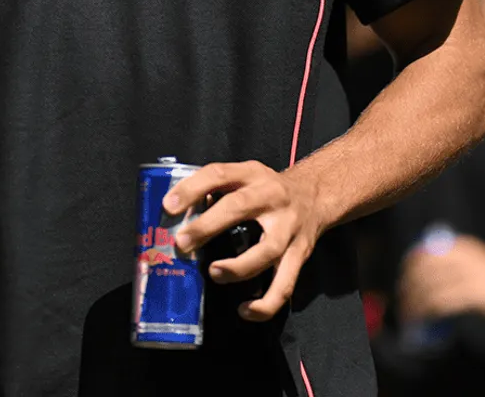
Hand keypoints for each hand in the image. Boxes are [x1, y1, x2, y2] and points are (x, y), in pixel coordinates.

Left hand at [162, 161, 325, 321]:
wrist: (316, 195)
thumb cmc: (267, 189)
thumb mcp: (245, 177)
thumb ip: (216, 190)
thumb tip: (175, 217)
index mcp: (252, 174)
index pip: (219, 173)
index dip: (192, 188)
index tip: (168, 206)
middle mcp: (272, 197)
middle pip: (240, 206)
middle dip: (208, 226)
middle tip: (182, 243)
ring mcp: (289, 228)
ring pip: (266, 251)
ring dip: (237, 266)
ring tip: (214, 273)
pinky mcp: (300, 255)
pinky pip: (284, 285)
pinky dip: (265, 303)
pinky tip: (245, 310)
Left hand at [396, 235, 484, 320]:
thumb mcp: (475, 263)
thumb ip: (454, 264)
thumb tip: (425, 277)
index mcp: (459, 246)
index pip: (423, 254)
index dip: (408, 269)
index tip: (402, 285)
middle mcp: (461, 257)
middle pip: (422, 272)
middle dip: (407, 289)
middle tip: (403, 304)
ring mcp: (468, 274)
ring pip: (429, 289)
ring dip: (414, 305)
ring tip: (409, 318)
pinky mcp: (475, 293)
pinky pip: (442, 303)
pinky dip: (428, 313)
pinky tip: (424, 321)